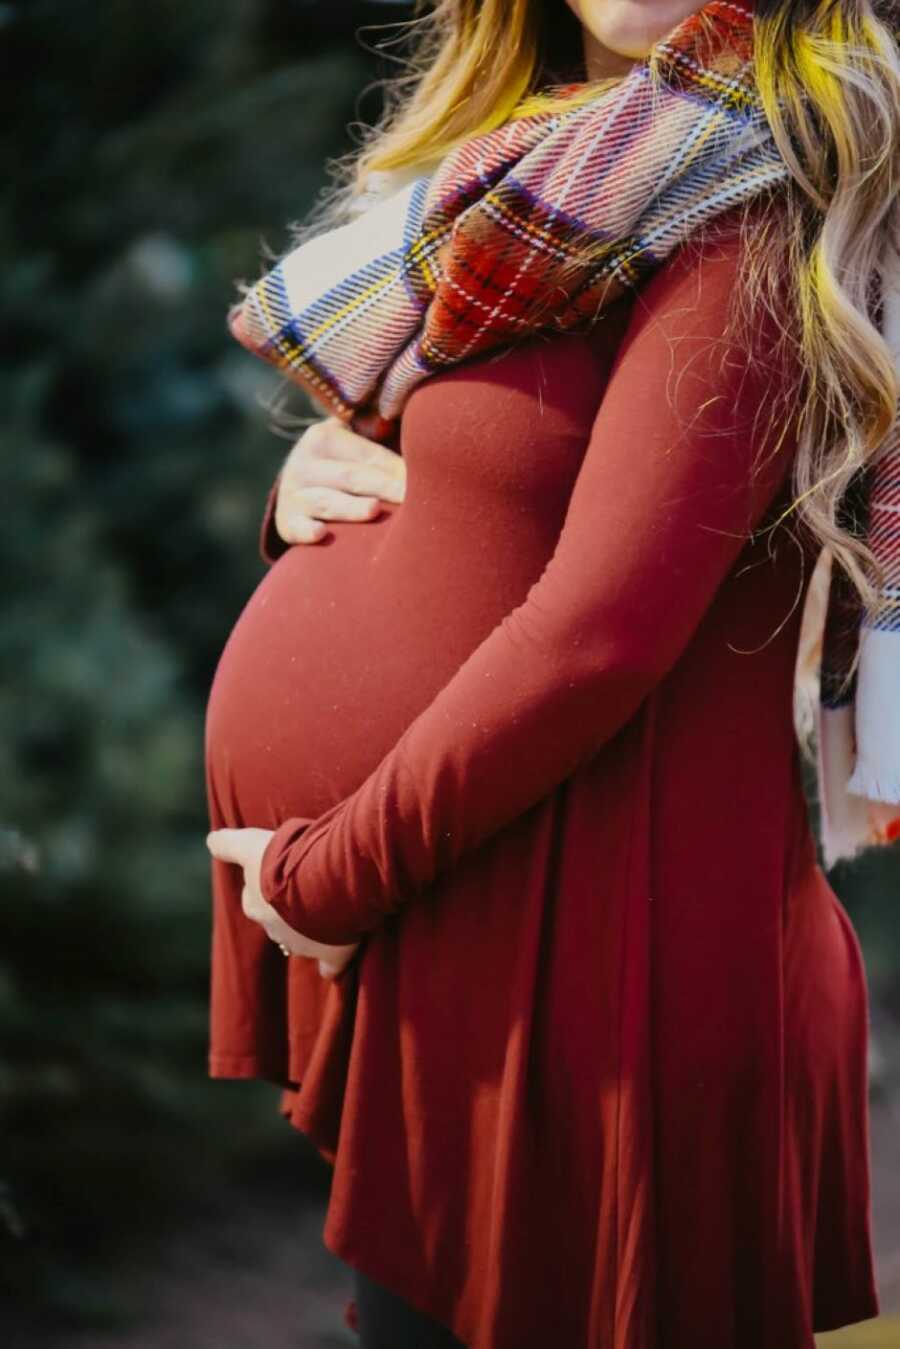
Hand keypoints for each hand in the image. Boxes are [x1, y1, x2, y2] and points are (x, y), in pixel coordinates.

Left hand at [206, 827, 361, 978]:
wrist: (325, 876)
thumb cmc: (288, 859)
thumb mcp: (252, 844)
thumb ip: (228, 845)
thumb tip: (210, 841)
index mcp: (254, 905)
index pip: (253, 898)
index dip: (267, 884)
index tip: (281, 871)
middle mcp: (274, 929)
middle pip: (278, 920)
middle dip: (289, 908)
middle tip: (309, 885)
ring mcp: (303, 944)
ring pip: (303, 939)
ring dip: (314, 926)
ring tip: (334, 903)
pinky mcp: (331, 954)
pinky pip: (329, 964)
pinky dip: (331, 964)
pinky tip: (334, 962)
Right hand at [274, 415, 405, 543]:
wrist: (294, 489)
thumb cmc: (339, 465)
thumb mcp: (348, 442)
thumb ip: (373, 434)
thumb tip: (411, 434)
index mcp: (322, 438)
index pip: (367, 455)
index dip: (395, 468)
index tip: (422, 480)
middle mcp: (303, 464)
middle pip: (351, 477)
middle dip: (383, 487)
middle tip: (409, 497)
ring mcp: (292, 495)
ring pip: (327, 502)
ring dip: (351, 508)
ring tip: (374, 510)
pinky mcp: (286, 523)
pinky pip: (297, 528)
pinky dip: (307, 532)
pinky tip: (320, 534)